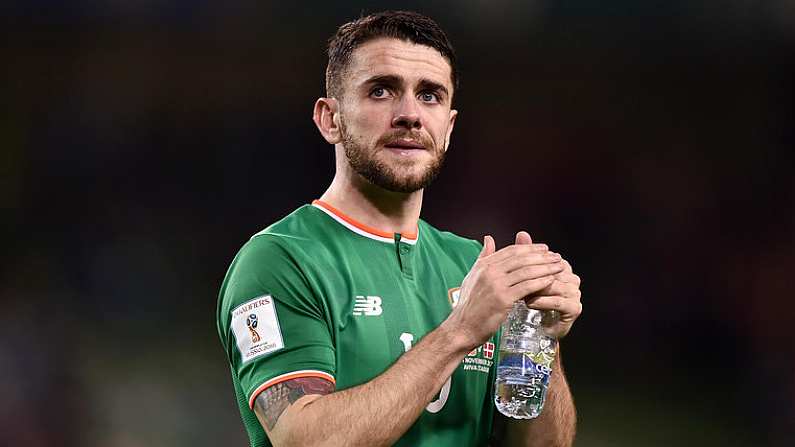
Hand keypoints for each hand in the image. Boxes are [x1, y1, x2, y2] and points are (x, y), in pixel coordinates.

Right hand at [444, 234, 564, 348]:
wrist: (463, 327)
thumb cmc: (469, 305)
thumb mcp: (473, 276)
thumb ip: (483, 257)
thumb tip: (488, 238)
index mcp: (484, 265)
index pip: (511, 251)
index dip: (530, 248)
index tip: (545, 248)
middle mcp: (489, 271)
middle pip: (521, 259)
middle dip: (542, 257)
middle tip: (556, 257)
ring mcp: (496, 285)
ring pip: (526, 272)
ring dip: (545, 268)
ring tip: (558, 267)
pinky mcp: (503, 299)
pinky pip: (526, 287)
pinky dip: (540, 283)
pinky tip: (550, 281)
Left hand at [515, 231, 582, 338]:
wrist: (539, 327)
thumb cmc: (533, 300)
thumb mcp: (526, 277)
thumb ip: (524, 255)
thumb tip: (522, 233)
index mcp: (562, 267)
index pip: (547, 259)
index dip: (529, 261)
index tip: (511, 265)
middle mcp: (571, 278)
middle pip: (551, 271)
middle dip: (532, 274)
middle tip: (512, 277)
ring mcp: (575, 293)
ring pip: (554, 285)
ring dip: (536, 288)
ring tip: (519, 291)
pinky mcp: (574, 308)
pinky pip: (558, 301)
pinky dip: (543, 301)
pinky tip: (529, 303)